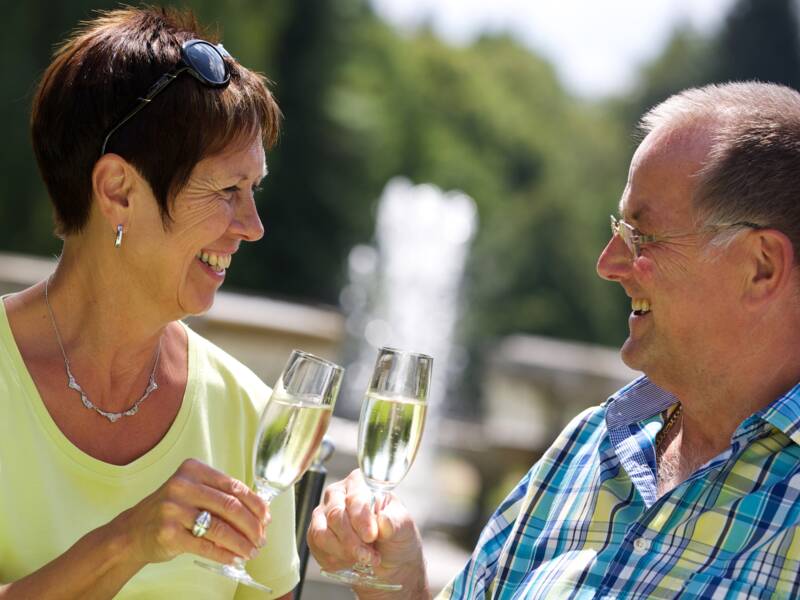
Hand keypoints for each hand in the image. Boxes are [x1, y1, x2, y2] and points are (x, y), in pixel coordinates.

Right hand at [111, 458, 268, 565]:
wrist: (132, 532)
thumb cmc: (171, 511)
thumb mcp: (192, 492)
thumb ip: (221, 496)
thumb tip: (259, 514)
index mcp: (193, 470)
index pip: (234, 486)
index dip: (255, 504)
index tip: (266, 518)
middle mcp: (182, 486)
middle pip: (230, 507)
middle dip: (252, 526)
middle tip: (262, 538)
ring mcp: (173, 510)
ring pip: (220, 528)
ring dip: (241, 543)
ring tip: (251, 551)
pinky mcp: (168, 534)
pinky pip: (206, 546)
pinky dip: (225, 554)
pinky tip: (235, 559)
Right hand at [308, 470, 427, 592]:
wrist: (390, 558)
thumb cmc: (396, 535)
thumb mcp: (404, 528)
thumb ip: (395, 523)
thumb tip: (383, 520)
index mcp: (361, 483)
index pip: (355, 498)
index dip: (361, 519)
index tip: (371, 536)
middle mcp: (339, 493)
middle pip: (336, 515)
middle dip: (352, 541)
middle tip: (369, 556)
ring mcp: (324, 512)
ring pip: (322, 533)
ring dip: (343, 552)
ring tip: (363, 559)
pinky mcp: (316, 531)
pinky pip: (316, 547)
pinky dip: (334, 559)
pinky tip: (350, 561)